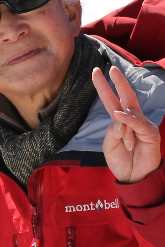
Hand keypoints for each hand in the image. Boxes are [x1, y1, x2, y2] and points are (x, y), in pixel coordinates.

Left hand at [94, 66, 160, 183]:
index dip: (104, 87)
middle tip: (111, 69)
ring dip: (122, 125)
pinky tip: (120, 116)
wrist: (133, 177)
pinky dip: (129, 120)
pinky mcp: (151, 133)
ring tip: (125, 142)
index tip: (96, 72)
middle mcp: (133, 119)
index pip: (111, 100)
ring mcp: (143, 125)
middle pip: (125, 97)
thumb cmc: (121, 160)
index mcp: (120, 121)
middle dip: (119, 82)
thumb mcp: (110, 145)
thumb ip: (112, 131)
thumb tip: (119, 117)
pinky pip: (138, 123)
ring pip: (129, 114)